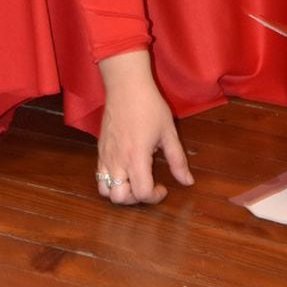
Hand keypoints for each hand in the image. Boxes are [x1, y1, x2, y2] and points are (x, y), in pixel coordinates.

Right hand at [96, 51, 194, 204]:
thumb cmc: (149, 106)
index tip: (164, 187)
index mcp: (136, 157)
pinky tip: (125, 170)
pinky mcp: (99, 151)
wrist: (126, 86)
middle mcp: (117, 161)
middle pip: (119, 199)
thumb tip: (188, 181)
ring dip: (120, 193)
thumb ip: (177, 160)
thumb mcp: (168, 133)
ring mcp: (105, 156)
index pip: (141, 193)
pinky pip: (99, 176)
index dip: (155, 197)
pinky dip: (111, 182)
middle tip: (148, 186)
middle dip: (135, 199)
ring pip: (105, 191)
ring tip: (135, 181)